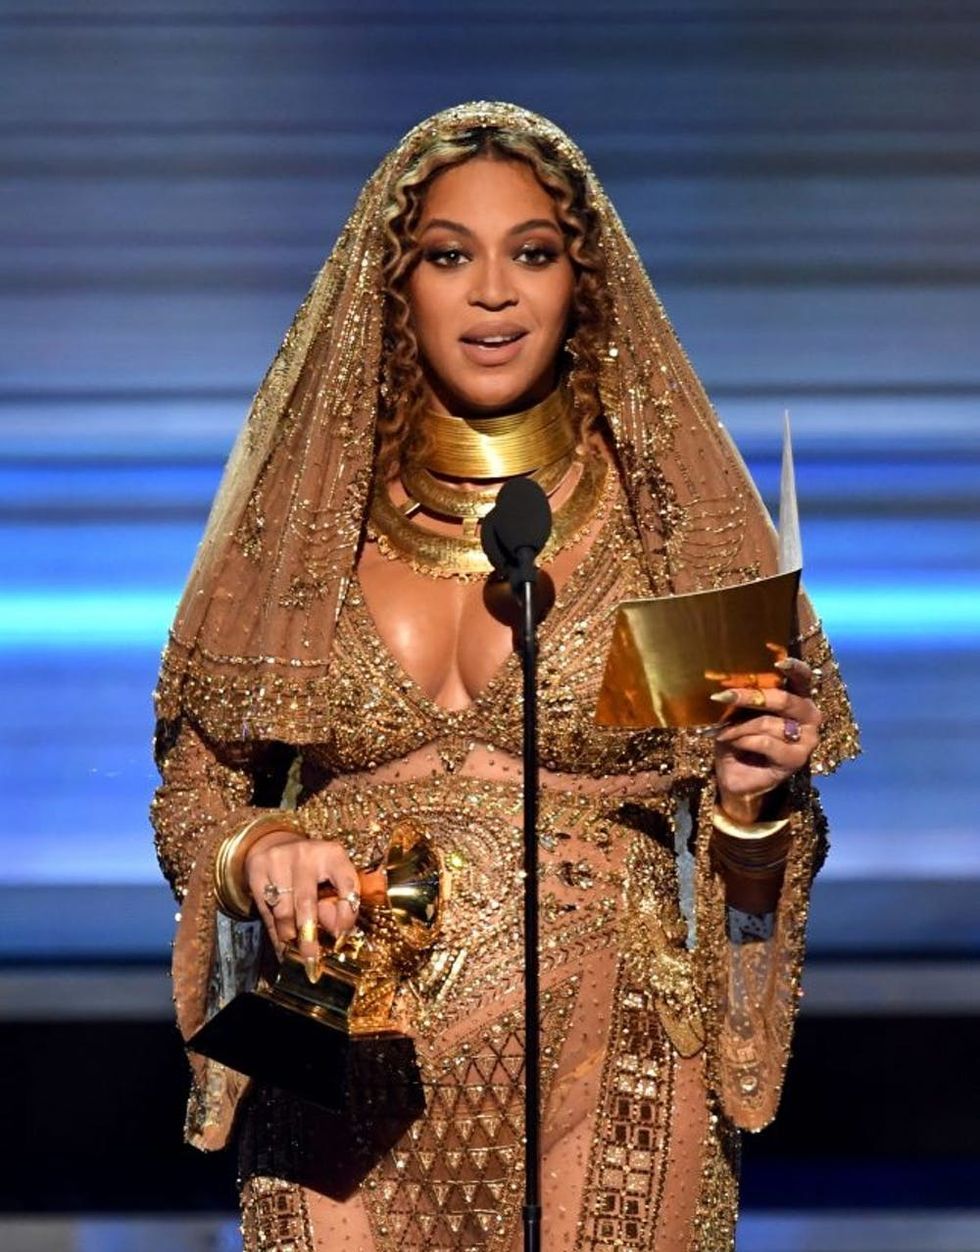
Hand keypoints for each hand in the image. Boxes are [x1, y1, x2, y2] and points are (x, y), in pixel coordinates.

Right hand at [244, 832, 359, 968]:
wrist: (276, 845)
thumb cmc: (312, 870)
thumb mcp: (331, 879)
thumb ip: (337, 904)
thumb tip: (336, 933)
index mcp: (333, 854)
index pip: (347, 885)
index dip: (346, 914)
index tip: (341, 937)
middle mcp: (306, 853)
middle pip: (306, 903)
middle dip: (308, 937)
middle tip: (311, 962)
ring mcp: (279, 859)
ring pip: (282, 911)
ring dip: (289, 937)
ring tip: (294, 953)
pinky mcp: (257, 868)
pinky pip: (265, 910)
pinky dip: (274, 932)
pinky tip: (281, 945)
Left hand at [712, 657, 820, 820]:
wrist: (734, 774)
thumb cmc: (738, 737)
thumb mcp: (738, 712)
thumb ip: (745, 698)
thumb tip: (734, 682)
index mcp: (798, 699)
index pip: (803, 678)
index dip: (794, 668)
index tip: (779, 663)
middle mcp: (809, 716)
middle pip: (784, 699)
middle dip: (751, 697)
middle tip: (723, 696)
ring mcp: (807, 739)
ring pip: (770, 723)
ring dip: (739, 726)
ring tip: (722, 731)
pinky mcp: (797, 760)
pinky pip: (766, 742)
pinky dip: (744, 740)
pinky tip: (733, 744)